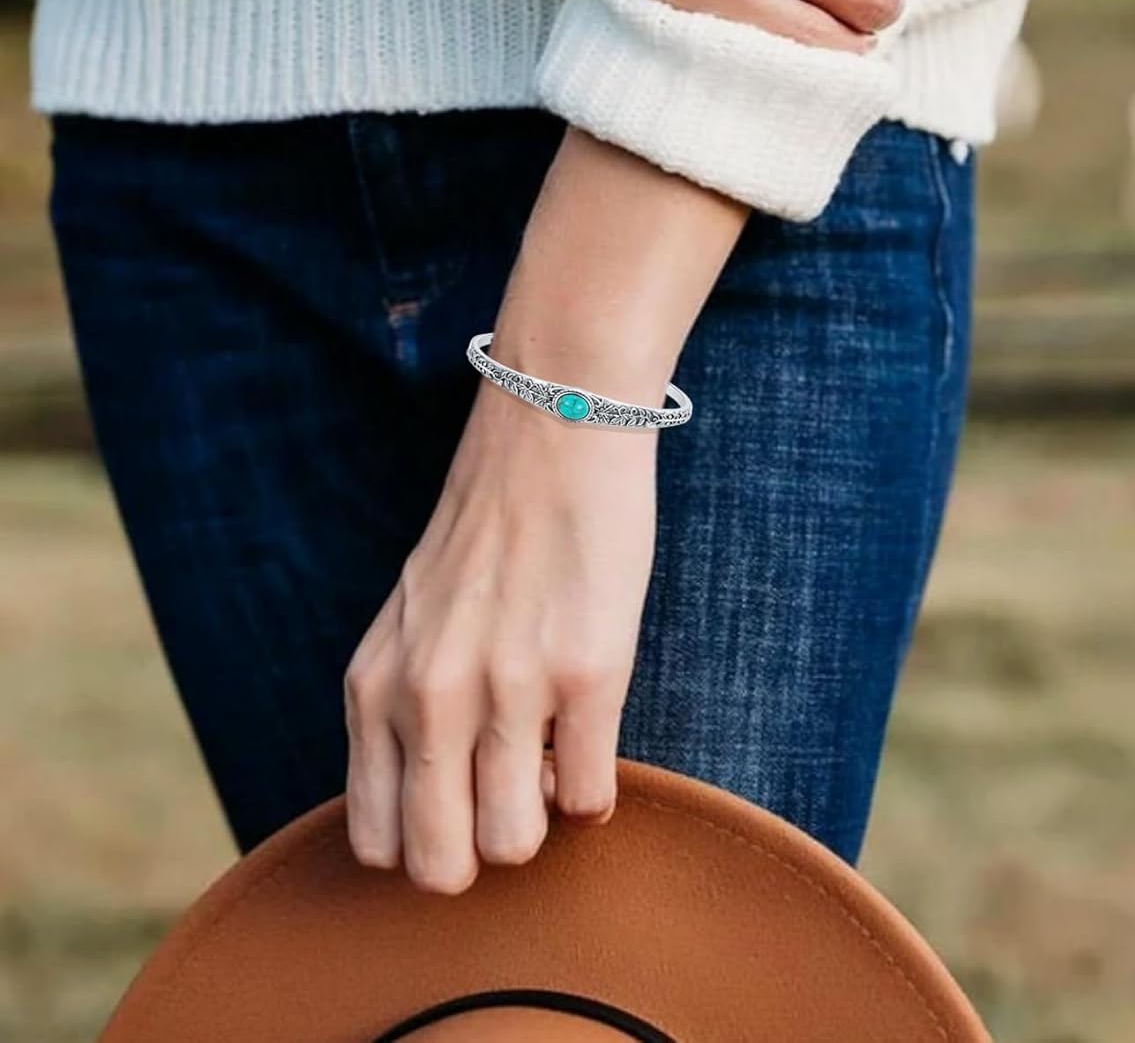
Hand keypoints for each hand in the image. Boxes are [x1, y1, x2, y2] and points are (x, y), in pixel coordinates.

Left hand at [342, 366, 659, 892]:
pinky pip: (592, 799)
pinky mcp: (587, 674)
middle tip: (513, 789)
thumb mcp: (410, 618)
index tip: (463, 795)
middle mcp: (429, 699)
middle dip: (482, 851)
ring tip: (557, 754)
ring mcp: (507, 690)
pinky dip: (598, 786)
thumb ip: (403, 704)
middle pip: (441, 868)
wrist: (555, 428)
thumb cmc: (490, 525)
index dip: (427, 839)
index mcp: (374, 685)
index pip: (375, 843)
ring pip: (516, 846)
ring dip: (545, 818)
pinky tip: (594, 726)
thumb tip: (443, 801)